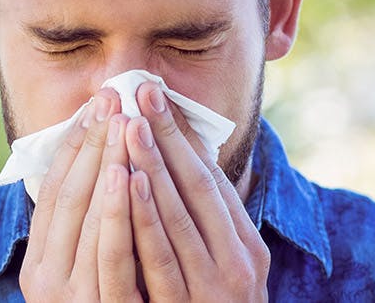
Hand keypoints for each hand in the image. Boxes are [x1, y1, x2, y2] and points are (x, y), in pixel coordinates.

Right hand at [20, 88, 141, 301]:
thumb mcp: (87, 275)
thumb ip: (89, 233)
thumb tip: (107, 169)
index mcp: (39, 267)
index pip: (52, 192)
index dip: (74, 145)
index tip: (96, 104)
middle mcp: (46, 282)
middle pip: (69, 198)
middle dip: (92, 144)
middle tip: (112, 97)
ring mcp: (75, 298)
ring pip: (88, 222)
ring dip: (104, 167)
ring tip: (119, 124)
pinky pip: (113, 256)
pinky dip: (117, 214)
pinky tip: (127, 178)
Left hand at [124, 82, 270, 300]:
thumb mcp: (217, 269)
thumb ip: (201, 226)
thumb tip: (173, 166)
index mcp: (247, 246)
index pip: (212, 179)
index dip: (182, 135)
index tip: (155, 95)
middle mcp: (240, 263)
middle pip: (198, 188)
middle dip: (167, 137)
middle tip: (141, 91)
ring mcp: (216, 288)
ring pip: (179, 216)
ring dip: (154, 165)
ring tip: (131, 124)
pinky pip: (160, 255)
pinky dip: (144, 215)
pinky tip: (128, 181)